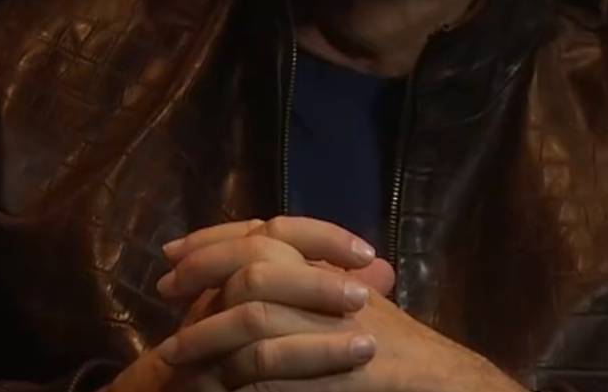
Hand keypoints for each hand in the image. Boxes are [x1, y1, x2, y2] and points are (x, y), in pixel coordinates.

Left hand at [156, 217, 525, 391]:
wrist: (442, 381)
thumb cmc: (395, 344)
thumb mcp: (351, 297)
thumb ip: (310, 274)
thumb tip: (254, 259)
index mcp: (330, 264)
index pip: (268, 230)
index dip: (216, 238)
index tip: (173, 252)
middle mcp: (331, 286)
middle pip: (255, 263)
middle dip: (203, 274)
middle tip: (166, 289)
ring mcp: (335, 328)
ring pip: (256, 317)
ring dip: (207, 335)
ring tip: (174, 354)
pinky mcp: (339, 371)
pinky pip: (276, 369)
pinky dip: (240, 377)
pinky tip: (216, 386)